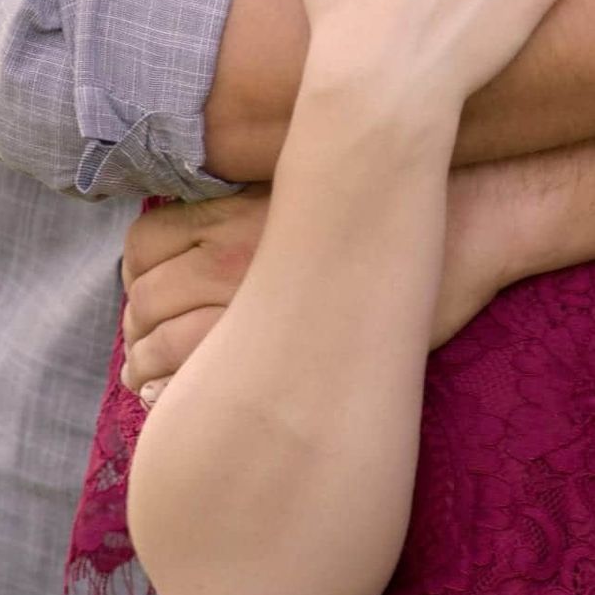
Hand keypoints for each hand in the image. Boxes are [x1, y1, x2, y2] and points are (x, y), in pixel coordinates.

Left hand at [119, 164, 511, 402]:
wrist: (459, 225)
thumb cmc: (396, 203)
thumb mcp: (317, 189)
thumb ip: (261, 214)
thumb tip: (215, 242)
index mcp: (232, 214)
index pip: (142, 248)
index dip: (136, 282)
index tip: (148, 304)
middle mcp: (227, 258)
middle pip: (143, 305)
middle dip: (136, 335)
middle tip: (146, 358)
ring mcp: (251, 306)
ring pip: (158, 350)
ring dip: (147, 372)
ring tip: (162, 388)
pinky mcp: (280, 351)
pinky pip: (197, 383)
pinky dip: (178, 397)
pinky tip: (192, 405)